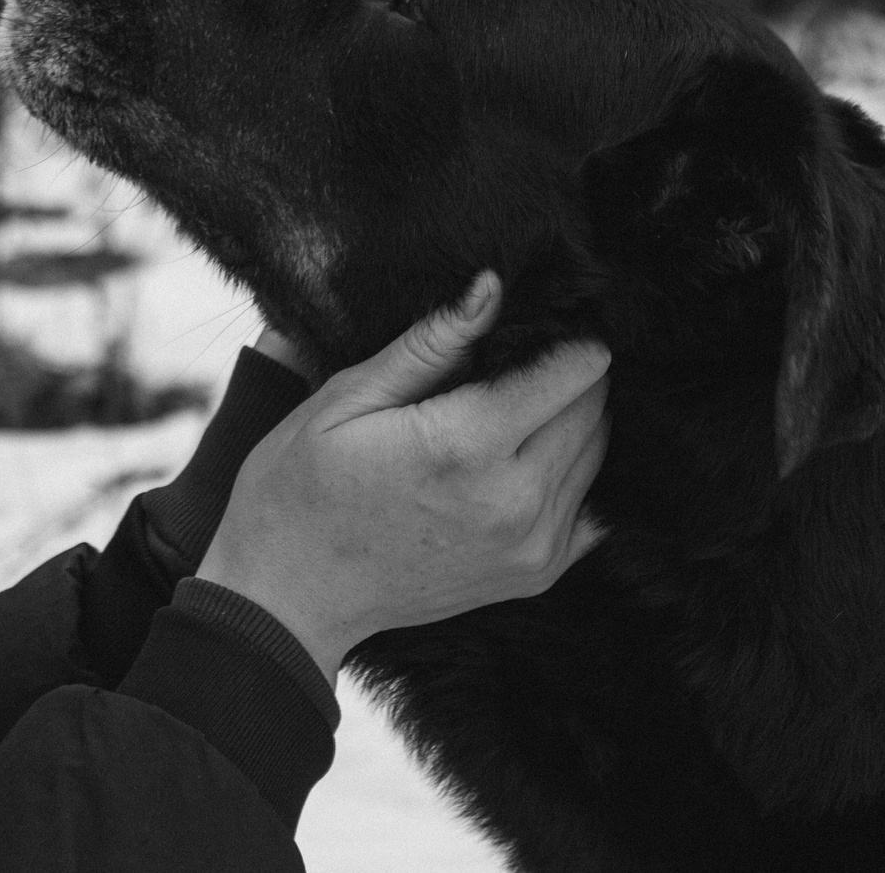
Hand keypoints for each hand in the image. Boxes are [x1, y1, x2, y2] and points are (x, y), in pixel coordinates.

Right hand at [199, 272, 609, 683]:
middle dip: (569, 376)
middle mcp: (512, 501)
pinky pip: (588, 506)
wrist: (289, 596)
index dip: (565, 339)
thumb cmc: (299, 489)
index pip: (569, 374)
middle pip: (591, 411)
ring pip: (595, 454)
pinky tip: (521, 459)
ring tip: (511, 407)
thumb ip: (428, 344)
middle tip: (519, 361)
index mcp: (463, 447)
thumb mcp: (346, 399)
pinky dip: (569, 473)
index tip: (542, 325)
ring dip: (570, 421)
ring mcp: (530, 547)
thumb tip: (490, 289)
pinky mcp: (535, 575)